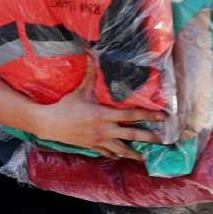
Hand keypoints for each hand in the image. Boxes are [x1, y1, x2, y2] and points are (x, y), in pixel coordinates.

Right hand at [32, 82, 164, 160]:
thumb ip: (91, 76)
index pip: (131, 115)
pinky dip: (114, 155)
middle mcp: (104, 129)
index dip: (148, 116)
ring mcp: (98, 139)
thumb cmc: (66, 106)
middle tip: (162, 140)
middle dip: (148, 137)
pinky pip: (106, 152)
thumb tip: (93, 56)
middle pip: (131, 134)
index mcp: (104, 114)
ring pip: (120, 149)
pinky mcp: (91, 146)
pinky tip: (120, 157)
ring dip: (133, 153)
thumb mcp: (80, 91)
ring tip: (143, 157)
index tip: (162, 117)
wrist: (49, 124)